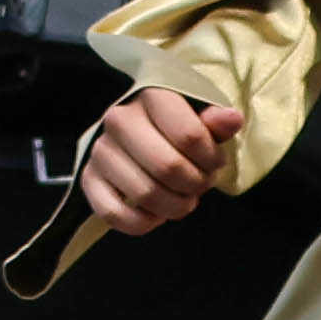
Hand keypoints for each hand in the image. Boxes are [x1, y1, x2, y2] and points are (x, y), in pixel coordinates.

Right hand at [72, 89, 238, 235]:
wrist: (139, 134)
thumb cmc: (176, 128)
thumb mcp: (201, 120)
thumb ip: (216, 123)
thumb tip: (231, 119)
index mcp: (150, 96)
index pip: (189, 136)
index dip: (211, 160)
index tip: (214, 162)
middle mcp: (118, 119)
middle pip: (168, 167)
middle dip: (195, 185)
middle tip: (200, 184)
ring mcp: (100, 150)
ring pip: (144, 193)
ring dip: (174, 207)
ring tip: (182, 199)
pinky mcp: (88, 179)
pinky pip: (113, 213)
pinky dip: (141, 223)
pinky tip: (155, 215)